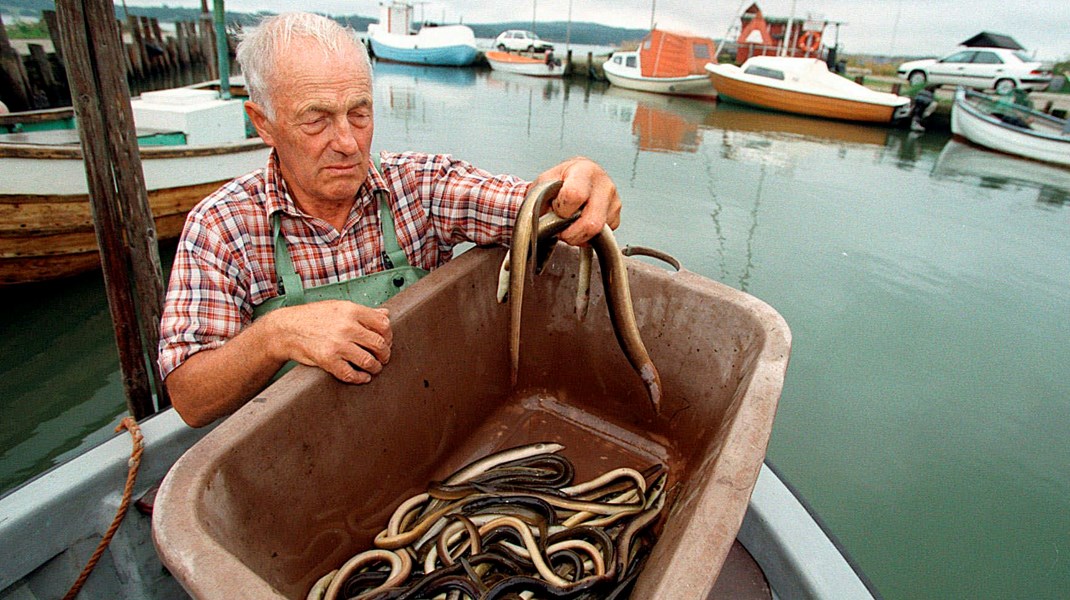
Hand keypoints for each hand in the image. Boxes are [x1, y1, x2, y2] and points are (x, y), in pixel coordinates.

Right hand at [269, 300, 391, 383]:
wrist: (286, 329)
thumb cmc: (312, 317)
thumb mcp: (339, 307)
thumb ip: (364, 312)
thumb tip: (386, 314)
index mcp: (351, 310)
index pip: (383, 324)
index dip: (389, 336)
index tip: (386, 341)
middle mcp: (347, 327)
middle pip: (380, 344)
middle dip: (385, 354)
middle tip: (383, 358)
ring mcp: (338, 344)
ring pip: (369, 361)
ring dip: (376, 368)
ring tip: (374, 368)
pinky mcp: (328, 360)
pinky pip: (351, 374)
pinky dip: (361, 378)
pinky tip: (363, 377)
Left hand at [532, 157, 620, 245]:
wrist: (578, 175)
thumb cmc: (562, 179)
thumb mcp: (545, 182)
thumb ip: (541, 198)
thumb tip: (544, 221)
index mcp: (585, 171)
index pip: (575, 195)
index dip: (562, 209)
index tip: (557, 208)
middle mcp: (604, 185)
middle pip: (591, 222)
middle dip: (571, 233)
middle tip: (561, 230)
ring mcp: (613, 202)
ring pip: (596, 232)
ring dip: (578, 236)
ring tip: (570, 225)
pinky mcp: (616, 216)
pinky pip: (602, 236)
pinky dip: (587, 236)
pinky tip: (580, 223)